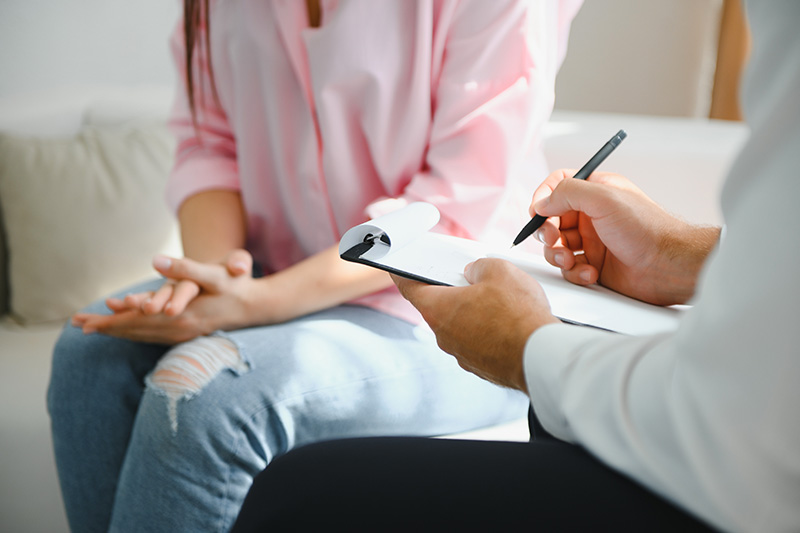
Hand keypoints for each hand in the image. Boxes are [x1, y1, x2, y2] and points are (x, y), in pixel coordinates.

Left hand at [72, 250, 258, 343]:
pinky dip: (134, 334)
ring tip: (93, 329)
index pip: (137, 321)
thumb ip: (185, 267)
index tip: (86, 322)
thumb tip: (155, 260)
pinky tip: (126, 332)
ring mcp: (182, 334)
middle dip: (106, 328)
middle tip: (78, 326)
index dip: (110, 321)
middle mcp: (178, 330)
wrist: (257, 306)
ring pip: (142, 336)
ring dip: (118, 332)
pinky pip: (152, 337)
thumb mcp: (213, 274)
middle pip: (135, 331)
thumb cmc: (236, 287)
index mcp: (181, 316)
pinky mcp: (186, 334)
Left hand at [392, 259, 559, 392]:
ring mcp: (462, 354)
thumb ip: (478, 267)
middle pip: (440, 306)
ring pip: (461, 326)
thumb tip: (475, 274)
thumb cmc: (518, 314)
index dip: (402, 275)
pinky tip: (509, 323)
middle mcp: (444, 336)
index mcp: (438, 309)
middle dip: (453, 292)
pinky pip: (479, 342)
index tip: (397, 271)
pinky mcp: (481, 366)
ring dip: (474, 313)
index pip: (410, 288)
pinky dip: (488, 332)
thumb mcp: (498, 270)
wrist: (541, 355)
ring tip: (501, 302)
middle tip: (472, 279)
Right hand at [531, 170, 719, 305]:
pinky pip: (570, 269)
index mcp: (595, 191)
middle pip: (551, 219)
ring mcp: (592, 241)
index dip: (543, 198)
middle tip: (553, 240)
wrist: (668, 265)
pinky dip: (575, 272)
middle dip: (546, 232)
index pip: (557, 186)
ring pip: (556, 246)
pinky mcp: (594, 265)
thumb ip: (567, 192)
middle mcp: (592, 215)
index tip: (538, 213)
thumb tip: (541, 202)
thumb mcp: (604, 199)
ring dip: (557, 255)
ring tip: (570, 261)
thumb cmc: (646, 228)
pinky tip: (590, 273)